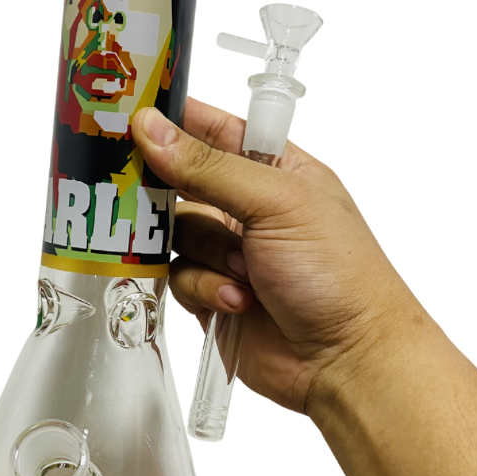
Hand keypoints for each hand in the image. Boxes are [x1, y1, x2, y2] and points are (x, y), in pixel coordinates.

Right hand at [132, 97, 417, 412]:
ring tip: (243, 272)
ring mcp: (230, 252)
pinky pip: (178, 277)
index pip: (214, 129)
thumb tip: (152, 128)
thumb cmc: (338, 273)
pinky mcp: (213, 293)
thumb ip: (209, 165)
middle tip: (150, 197)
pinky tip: (237, 301)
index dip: (174, 121)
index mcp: (277, 169)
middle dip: (174, 197)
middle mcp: (250, 207)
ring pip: (175, 234)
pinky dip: (204, 287)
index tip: (131, 116)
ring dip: (206, 254)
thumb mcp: (276, 203)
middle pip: (181, 182)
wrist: (346, 360)